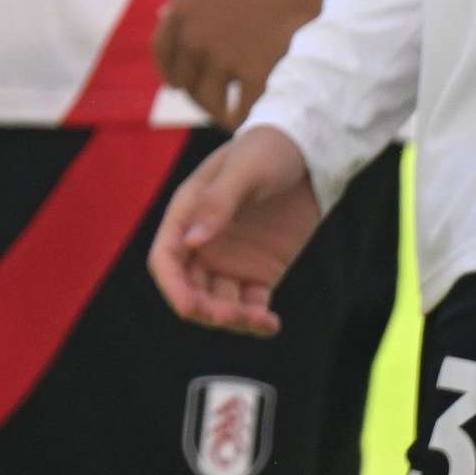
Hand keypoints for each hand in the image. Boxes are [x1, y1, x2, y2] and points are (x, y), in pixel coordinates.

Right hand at [147, 125, 326, 335]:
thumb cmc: (269, 149)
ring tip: (262, 321)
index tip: (190, 308)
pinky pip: (251, 304)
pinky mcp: (260, 270)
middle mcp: (203, 243)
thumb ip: (218, 203)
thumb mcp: (246, 169)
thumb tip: (191, 242)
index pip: (166, 260)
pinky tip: (272, 325)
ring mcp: (231, 259)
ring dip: (234, 319)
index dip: (172, 287)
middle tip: (232, 316)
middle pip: (190, 290)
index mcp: (187, 214)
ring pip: (219, 303)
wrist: (310, 151)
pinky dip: (258, 321)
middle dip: (205, 309)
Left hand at [154, 0, 330, 126]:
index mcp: (181, 12)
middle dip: (198, 93)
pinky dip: (244, 120)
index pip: (164, 54)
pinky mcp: (256, 72)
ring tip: (231, 117)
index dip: (172, 72)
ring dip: (218, 112)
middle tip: (214, 102)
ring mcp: (224, 58)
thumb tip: (164, 13)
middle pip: (186, 82)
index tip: (181, 84)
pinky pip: (243, 110)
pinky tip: (251, 122)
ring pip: (211, 101)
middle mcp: (195, 38)